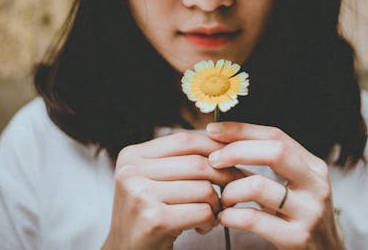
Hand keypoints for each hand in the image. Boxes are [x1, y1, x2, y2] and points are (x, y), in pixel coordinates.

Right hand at [102, 131, 243, 249]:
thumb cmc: (147, 214)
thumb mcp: (153, 179)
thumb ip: (178, 160)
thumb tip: (224, 143)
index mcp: (132, 156)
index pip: (184, 140)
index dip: (214, 146)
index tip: (233, 157)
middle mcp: (132, 172)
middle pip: (197, 163)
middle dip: (225, 176)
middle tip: (236, 187)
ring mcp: (141, 195)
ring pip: (203, 188)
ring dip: (217, 204)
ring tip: (211, 213)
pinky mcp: (155, 220)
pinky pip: (202, 211)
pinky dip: (210, 221)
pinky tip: (201, 227)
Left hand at [206, 122, 344, 249]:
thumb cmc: (299, 214)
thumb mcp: (295, 184)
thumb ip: (270, 162)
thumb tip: (225, 139)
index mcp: (313, 166)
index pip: (276, 135)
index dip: (242, 130)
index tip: (213, 130)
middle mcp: (315, 185)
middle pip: (274, 151)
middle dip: (236, 151)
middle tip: (213, 160)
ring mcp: (308, 212)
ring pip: (259, 185)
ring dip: (231, 189)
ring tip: (222, 197)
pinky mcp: (296, 238)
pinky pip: (254, 219)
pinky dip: (231, 216)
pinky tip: (224, 217)